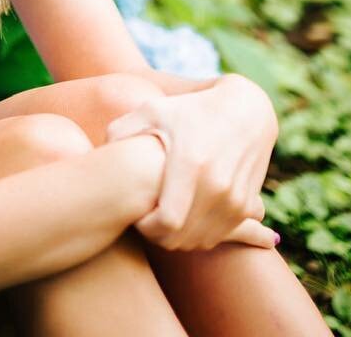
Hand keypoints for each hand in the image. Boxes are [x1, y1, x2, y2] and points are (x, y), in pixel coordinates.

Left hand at [105, 74, 279, 251]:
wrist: (247, 110)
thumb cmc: (191, 109)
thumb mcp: (152, 110)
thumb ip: (121, 131)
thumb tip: (101, 154)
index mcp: (191, 163)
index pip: (167, 221)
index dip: (147, 228)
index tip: (137, 216)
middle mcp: (218, 185)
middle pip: (183, 237)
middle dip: (160, 236)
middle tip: (148, 221)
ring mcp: (236, 197)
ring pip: (202, 241)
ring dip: (181, 238)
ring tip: (165, 219)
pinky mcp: (248, 204)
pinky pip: (220, 235)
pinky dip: (202, 233)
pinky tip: (188, 217)